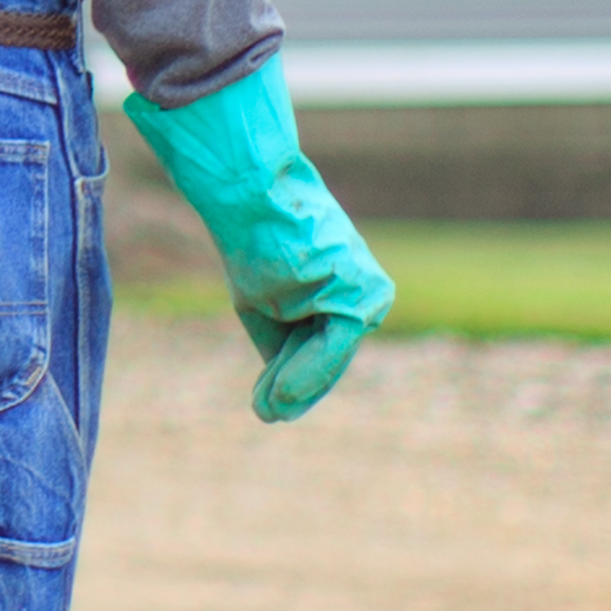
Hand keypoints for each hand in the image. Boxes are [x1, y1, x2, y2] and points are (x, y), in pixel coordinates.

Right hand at [127, 54, 393, 425]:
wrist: (250, 196)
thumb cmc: (251, 242)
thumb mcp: (264, 302)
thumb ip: (283, 341)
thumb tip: (283, 395)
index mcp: (336, 290)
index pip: (320, 347)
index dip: (292, 380)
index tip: (266, 407)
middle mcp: (355, 291)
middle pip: (326, 355)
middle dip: (295, 387)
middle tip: (266, 415)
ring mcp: (361, 290)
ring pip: (330, 355)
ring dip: (300, 387)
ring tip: (268, 414)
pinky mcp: (359, 291)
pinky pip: (335, 344)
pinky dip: (310, 373)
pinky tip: (281, 398)